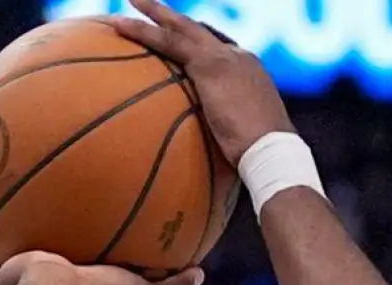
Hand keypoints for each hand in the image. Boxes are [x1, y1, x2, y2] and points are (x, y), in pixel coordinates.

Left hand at [108, 1, 293, 164]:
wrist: (271, 150)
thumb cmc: (259, 158)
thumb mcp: (241, 141)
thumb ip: (224, 138)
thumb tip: (213, 161)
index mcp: (248, 73)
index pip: (220, 51)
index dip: (200, 45)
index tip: (184, 44)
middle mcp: (238, 57)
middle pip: (201, 31)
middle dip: (175, 19)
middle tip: (152, 6)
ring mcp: (224, 57)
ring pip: (181, 29)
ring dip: (155, 14)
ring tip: (132, 1)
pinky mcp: (208, 65)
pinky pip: (167, 43)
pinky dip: (143, 33)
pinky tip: (121, 27)